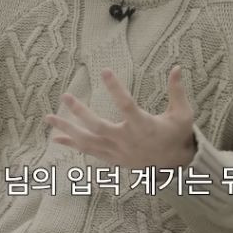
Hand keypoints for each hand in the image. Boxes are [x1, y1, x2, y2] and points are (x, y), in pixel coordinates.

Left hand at [43, 65, 196, 169]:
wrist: (174, 165)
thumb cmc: (177, 135)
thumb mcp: (183, 114)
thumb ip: (177, 91)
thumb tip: (177, 67)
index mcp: (144, 126)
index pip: (127, 105)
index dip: (116, 88)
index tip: (105, 70)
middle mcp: (127, 140)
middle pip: (98, 127)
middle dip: (80, 113)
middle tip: (66, 96)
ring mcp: (117, 151)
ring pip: (87, 141)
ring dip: (67, 129)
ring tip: (48, 117)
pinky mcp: (111, 157)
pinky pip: (87, 151)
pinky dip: (71, 144)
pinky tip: (55, 136)